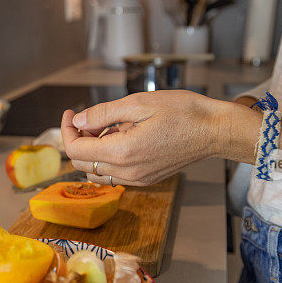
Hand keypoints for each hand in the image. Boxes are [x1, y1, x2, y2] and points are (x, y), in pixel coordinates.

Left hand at [61, 90, 227, 185]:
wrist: (214, 130)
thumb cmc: (183, 111)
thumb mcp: (138, 103)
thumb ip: (103, 113)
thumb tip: (78, 120)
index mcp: (122, 152)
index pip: (76, 149)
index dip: (67, 130)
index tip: (71, 112)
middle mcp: (127, 172)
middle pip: (82, 164)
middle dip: (77, 139)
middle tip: (87, 117)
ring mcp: (137, 179)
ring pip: (96, 173)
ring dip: (91, 151)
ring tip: (105, 128)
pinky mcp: (146, 179)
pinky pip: (114, 175)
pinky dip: (107, 159)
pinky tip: (121, 138)